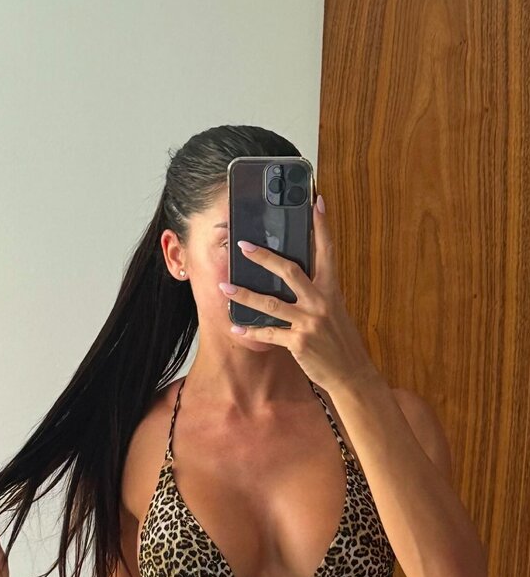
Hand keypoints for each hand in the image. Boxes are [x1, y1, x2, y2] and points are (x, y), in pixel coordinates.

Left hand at [219, 196, 377, 391]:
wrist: (352, 374)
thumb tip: (298, 280)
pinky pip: (269, 334)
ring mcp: (309, 323)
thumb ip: (318, 294)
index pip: (327, 251)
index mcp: (331, 291)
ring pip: (271, 304)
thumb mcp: (336, 312)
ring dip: (245, 295)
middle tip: (243, 245)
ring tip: (225, 288)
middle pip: (290, 271)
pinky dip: (251, 332)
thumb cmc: (341, 342)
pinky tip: (235, 328)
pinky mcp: (299, 343)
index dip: (322, 226)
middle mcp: (321, 303)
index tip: (316, 202)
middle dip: (264, 257)